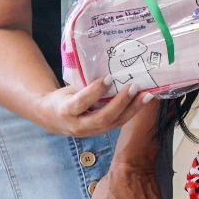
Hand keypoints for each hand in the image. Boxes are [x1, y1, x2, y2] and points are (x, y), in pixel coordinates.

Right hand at [29, 78, 150, 138]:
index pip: (81, 102)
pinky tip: (142, 101)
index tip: (108, 77)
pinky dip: (131, 112)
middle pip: (102, 118)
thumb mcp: (68, 89)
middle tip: (133, 86)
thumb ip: (84, 84)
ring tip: (146, 95)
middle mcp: (78, 125)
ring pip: (114, 123)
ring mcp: (90, 131)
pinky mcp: (100, 132)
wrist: (51, 118)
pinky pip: (117, 123)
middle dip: (120, 103)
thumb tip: (107, 65)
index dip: (95, 91)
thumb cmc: (62, 98)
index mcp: (66, 110)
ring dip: (132, 109)